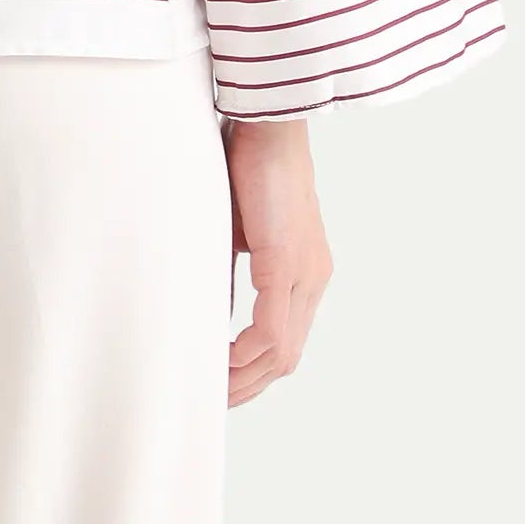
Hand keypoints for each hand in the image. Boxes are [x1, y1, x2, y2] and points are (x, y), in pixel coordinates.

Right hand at [222, 117, 332, 405]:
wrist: (265, 122)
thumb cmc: (247, 163)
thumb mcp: (237, 231)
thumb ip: (233, 271)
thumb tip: (215, 313)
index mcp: (303, 270)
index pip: (285, 341)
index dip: (254, 370)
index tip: (221, 382)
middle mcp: (312, 279)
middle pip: (287, 358)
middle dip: (249, 386)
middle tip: (212, 401)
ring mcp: (304, 273)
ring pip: (282, 352)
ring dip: (246, 377)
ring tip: (211, 388)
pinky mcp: (286, 262)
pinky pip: (272, 329)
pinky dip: (247, 352)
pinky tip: (221, 359)